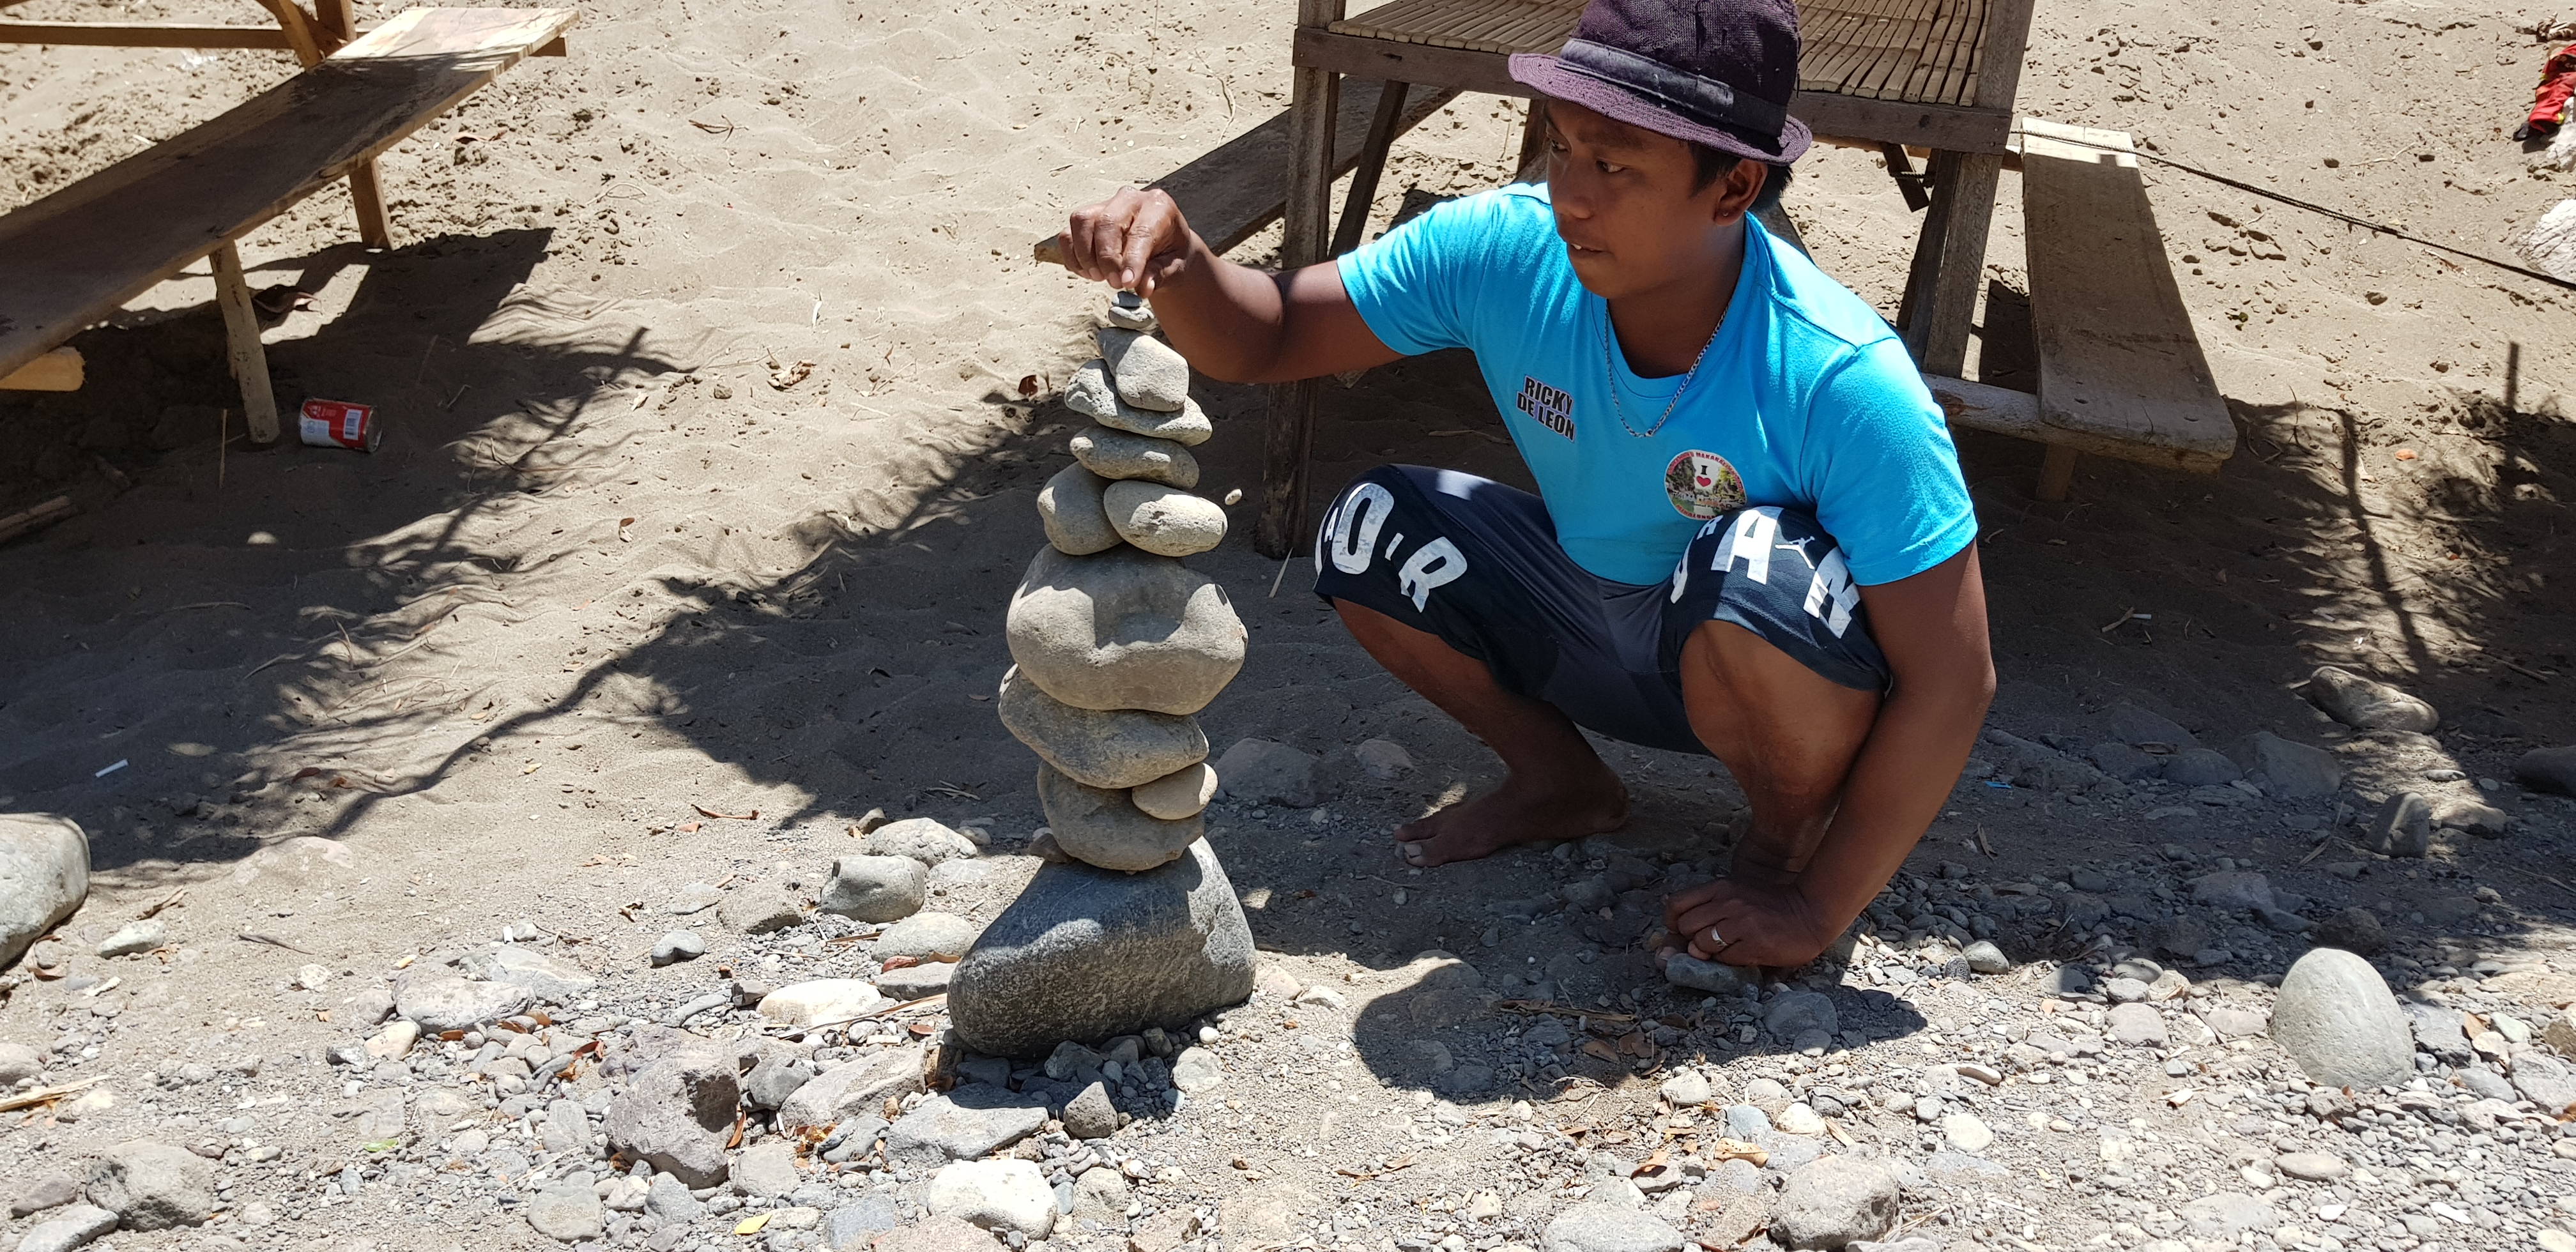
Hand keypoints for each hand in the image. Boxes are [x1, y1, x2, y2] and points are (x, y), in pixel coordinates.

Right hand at [1061, 188, 1194, 294]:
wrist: (1164, 248)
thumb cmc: (1170, 255)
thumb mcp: (1173, 268)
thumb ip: (1158, 276)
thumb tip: (1143, 288)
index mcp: (1159, 206)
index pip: (1140, 232)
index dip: (1131, 260)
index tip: (1127, 284)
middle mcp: (1130, 198)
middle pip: (1106, 222)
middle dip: (1107, 258)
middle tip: (1115, 284)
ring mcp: (1105, 204)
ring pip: (1082, 222)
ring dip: (1086, 257)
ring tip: (1101, 278)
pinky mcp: (1086, 218)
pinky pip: (1067, 234)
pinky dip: (1073, 258)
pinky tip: (1089, 273)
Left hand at [1661, 876, 1832, 968]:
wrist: (1812, 911)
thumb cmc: (1772, 906)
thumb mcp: (1738, 895)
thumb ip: (1710, 905)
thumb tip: (1678, 925)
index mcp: (1721, 888)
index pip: (1676, 903)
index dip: (1672, 922)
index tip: (1681, 931)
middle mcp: (1727, 902)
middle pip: (1685, 927)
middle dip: (1691, 940)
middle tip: (1710, 943)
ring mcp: (1741, 923)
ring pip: (1701, 944)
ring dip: (1709, 952)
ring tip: (1729, 948)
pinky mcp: (1754, 944)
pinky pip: (1725, 959)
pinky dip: (1729, 961)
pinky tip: (1745, 953)